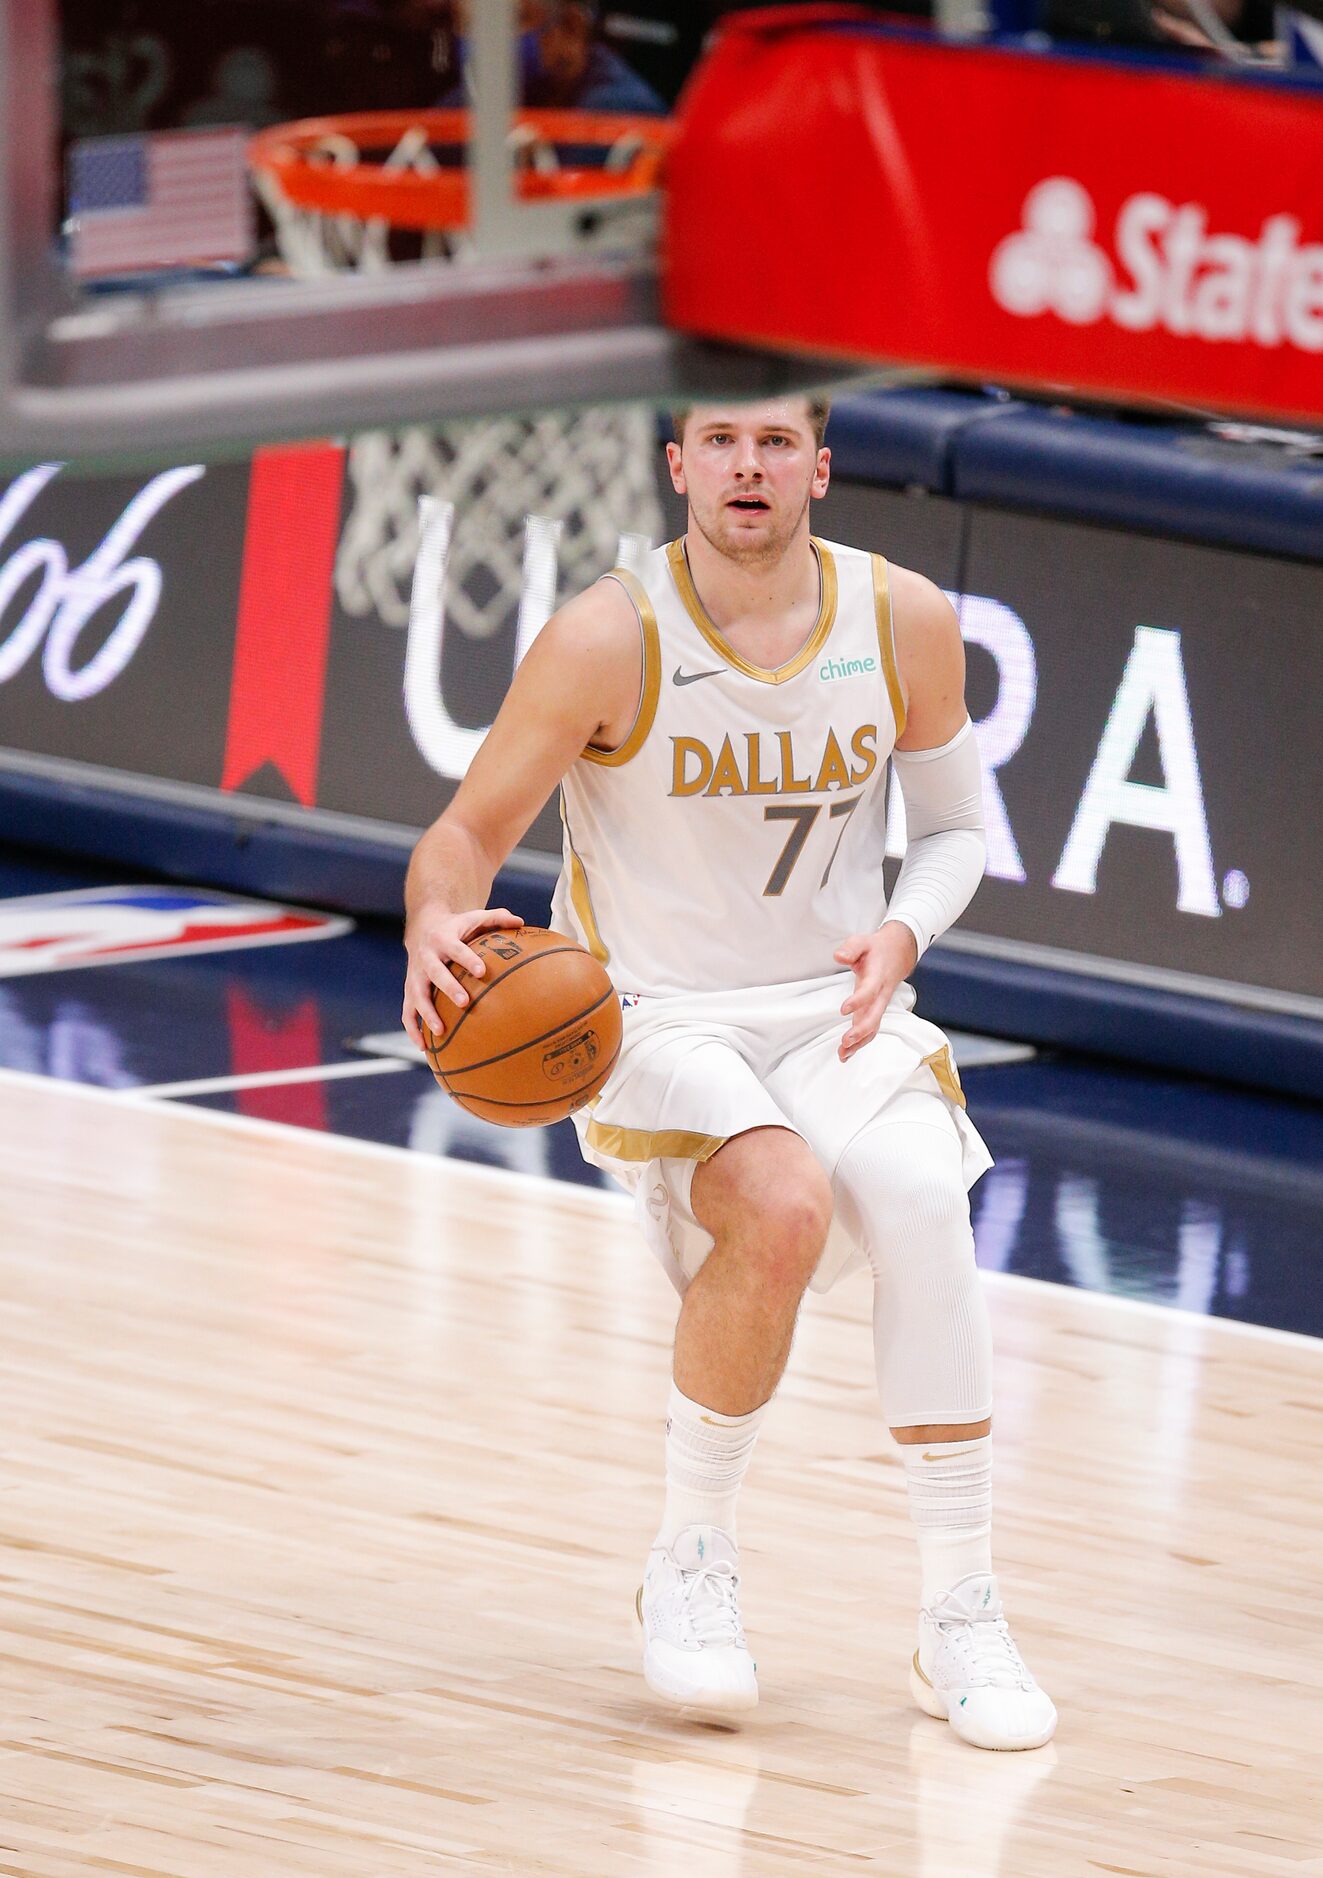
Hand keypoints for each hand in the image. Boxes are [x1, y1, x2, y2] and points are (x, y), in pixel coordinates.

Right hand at [402, 905, 522, 1047]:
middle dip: (449, 987)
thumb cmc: (458, 928)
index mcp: (443, 939)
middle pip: (435, 973)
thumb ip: (497, 918)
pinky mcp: (410, 990)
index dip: (468, 959)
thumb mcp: (475, 918)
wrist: (424, 929)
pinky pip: (408, 1012)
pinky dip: (413, 1029)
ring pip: (417, 996)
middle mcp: (426, 957)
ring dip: (427, 1013)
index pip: (457, 949)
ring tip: (441, 1031)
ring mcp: (415, 975)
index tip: (482, 971)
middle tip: (464, 1002)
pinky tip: (424, 1047)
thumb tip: (521, 922)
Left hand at [834, 921, 919, 1062]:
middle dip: (861, 1030)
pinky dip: (860, 1042)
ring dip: (859, 1042)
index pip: (869, 991)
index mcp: (877, 976)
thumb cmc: (877, 949)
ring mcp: (879, 1004)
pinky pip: (871, 1029)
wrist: (899, 953)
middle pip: (874, 1016)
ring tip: (843, 1054)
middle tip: (846, 1040)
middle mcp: (881, 993)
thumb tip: (838, 956)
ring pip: (874, 1027)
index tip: (844, 1009)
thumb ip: (851, 948)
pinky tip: (846, 1053)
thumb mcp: (863, 941)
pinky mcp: (875, 1009)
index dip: (858, 1001)